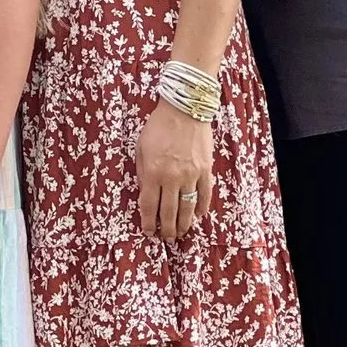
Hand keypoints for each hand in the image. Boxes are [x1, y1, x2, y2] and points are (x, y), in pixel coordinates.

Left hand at [135, 98, 213, 242]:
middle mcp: (172, 177)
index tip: (148, 231)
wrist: (185, 108)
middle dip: (166, 228)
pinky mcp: (206, 170)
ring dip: (184, 223)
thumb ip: (142, 171)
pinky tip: (198, 216)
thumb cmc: (159, 126)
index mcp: (152, 172)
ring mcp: (191, 175)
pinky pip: (205, 194)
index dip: (148, 222)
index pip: (148, 205)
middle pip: (168, 211)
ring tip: (181, 232)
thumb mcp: (140, 147)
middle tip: (166, 238)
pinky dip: (202, 207)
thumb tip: (146, 192)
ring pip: (187, 207)